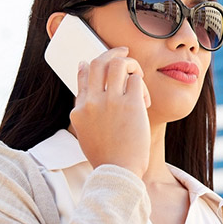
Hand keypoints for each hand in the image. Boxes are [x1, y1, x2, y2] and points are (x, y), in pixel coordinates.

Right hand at [70, 45, 151, 178]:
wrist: (118, 173)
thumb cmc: (107, 159)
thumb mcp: (87, 136)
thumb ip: (86, 115)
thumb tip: (85, 98)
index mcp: (79, 111)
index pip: (82, 76)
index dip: (89, 65)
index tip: (95, 62)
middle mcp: (91, 102)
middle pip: (98, 63)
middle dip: (112, 53)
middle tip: (123, 51)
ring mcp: (110, 101)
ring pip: (118, 64)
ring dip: (130, 64)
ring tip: (136, 74)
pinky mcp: (130, 103)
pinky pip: (136, 79)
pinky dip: (141, 86)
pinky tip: (143, 101)